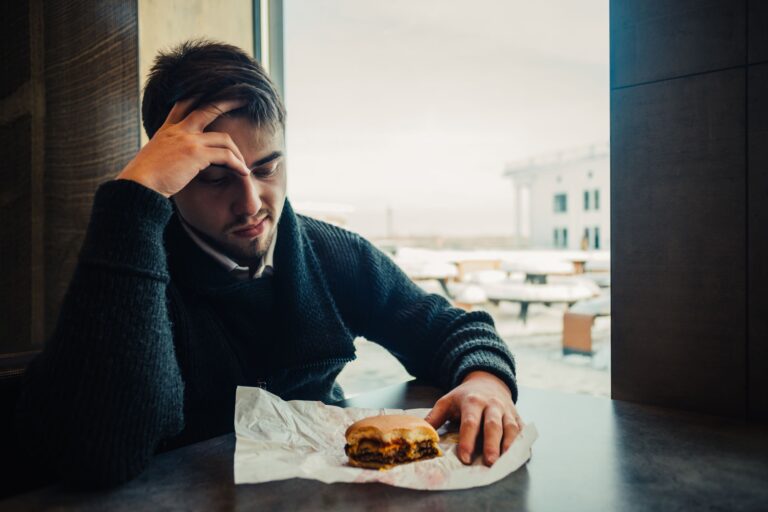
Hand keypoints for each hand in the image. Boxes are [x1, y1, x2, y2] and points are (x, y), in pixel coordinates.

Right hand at [116, 99, 250, 196]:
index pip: (184, 104)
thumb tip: (175, 159)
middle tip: (242, 98)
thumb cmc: (145, 179)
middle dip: (227, 102)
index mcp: (167, 129)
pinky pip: (226, 156)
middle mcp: (179, 130)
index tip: (215, 91)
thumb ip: (169, 151)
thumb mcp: (155, 157)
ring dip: (237, 153)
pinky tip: (244, 173)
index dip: (200, 95)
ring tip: (244, 165)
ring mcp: (188, 140)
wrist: (138, 186)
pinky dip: (237, 165)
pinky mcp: (196, 154)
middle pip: (208, 108)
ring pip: (224, 139)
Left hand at [425, 371, 522, 465]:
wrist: (488, 381)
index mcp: (472, 402)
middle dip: (491, 444)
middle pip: (493, 425)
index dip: (468, 440)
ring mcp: (507, 410)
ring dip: (509, 444)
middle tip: (489, 462)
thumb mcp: (447, 401)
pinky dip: (523, 442)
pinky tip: (519, 454)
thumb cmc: (464, 397)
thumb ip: (434, 417)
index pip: (470, 422)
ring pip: (511, 427)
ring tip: (505, 461)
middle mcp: (492, 405)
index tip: (465, 458)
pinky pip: (522, 429)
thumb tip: (422, 433)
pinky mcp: (517, 416)